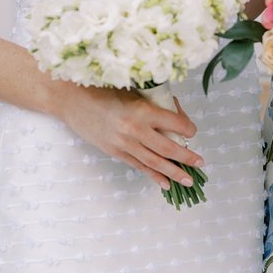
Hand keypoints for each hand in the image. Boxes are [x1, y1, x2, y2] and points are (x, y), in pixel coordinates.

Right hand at [53, 83, 202, 188]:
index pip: (175, 123)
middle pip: (168, 148)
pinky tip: (166, 184)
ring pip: (155, 162)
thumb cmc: (102, 88)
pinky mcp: (116, 152)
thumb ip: (153, 101)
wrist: (71, 100)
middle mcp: (135, 130)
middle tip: (201, 163)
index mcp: (142, 109)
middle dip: (187, 157)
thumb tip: (174, 111)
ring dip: (174, 172)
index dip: (187, 128)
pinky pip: (139, 166)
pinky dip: (153, 175)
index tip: (192, 130)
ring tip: (189, 181)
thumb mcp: (132, 89)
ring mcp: (125, 144)